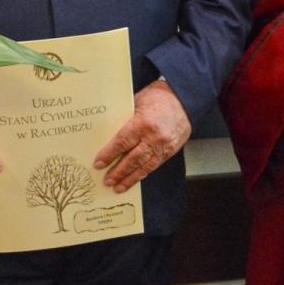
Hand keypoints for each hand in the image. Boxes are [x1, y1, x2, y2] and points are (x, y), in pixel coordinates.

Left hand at [94, 79, 190, 193]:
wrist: (184, 99)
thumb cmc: (158, 97)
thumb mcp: (137, 102)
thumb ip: (124, 118)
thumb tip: (107, 132)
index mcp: (143, 123)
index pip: (122, 143)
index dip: (109, 155)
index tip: (99, 163)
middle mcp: (154, 137)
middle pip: (132, 159)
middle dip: (118, 172)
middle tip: (107, 181)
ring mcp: (163, 146)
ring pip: (144, 167)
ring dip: (130, 178)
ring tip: (118, 187)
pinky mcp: (170, 151)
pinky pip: (154, 165)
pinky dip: (143, 173)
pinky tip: (134, 179)